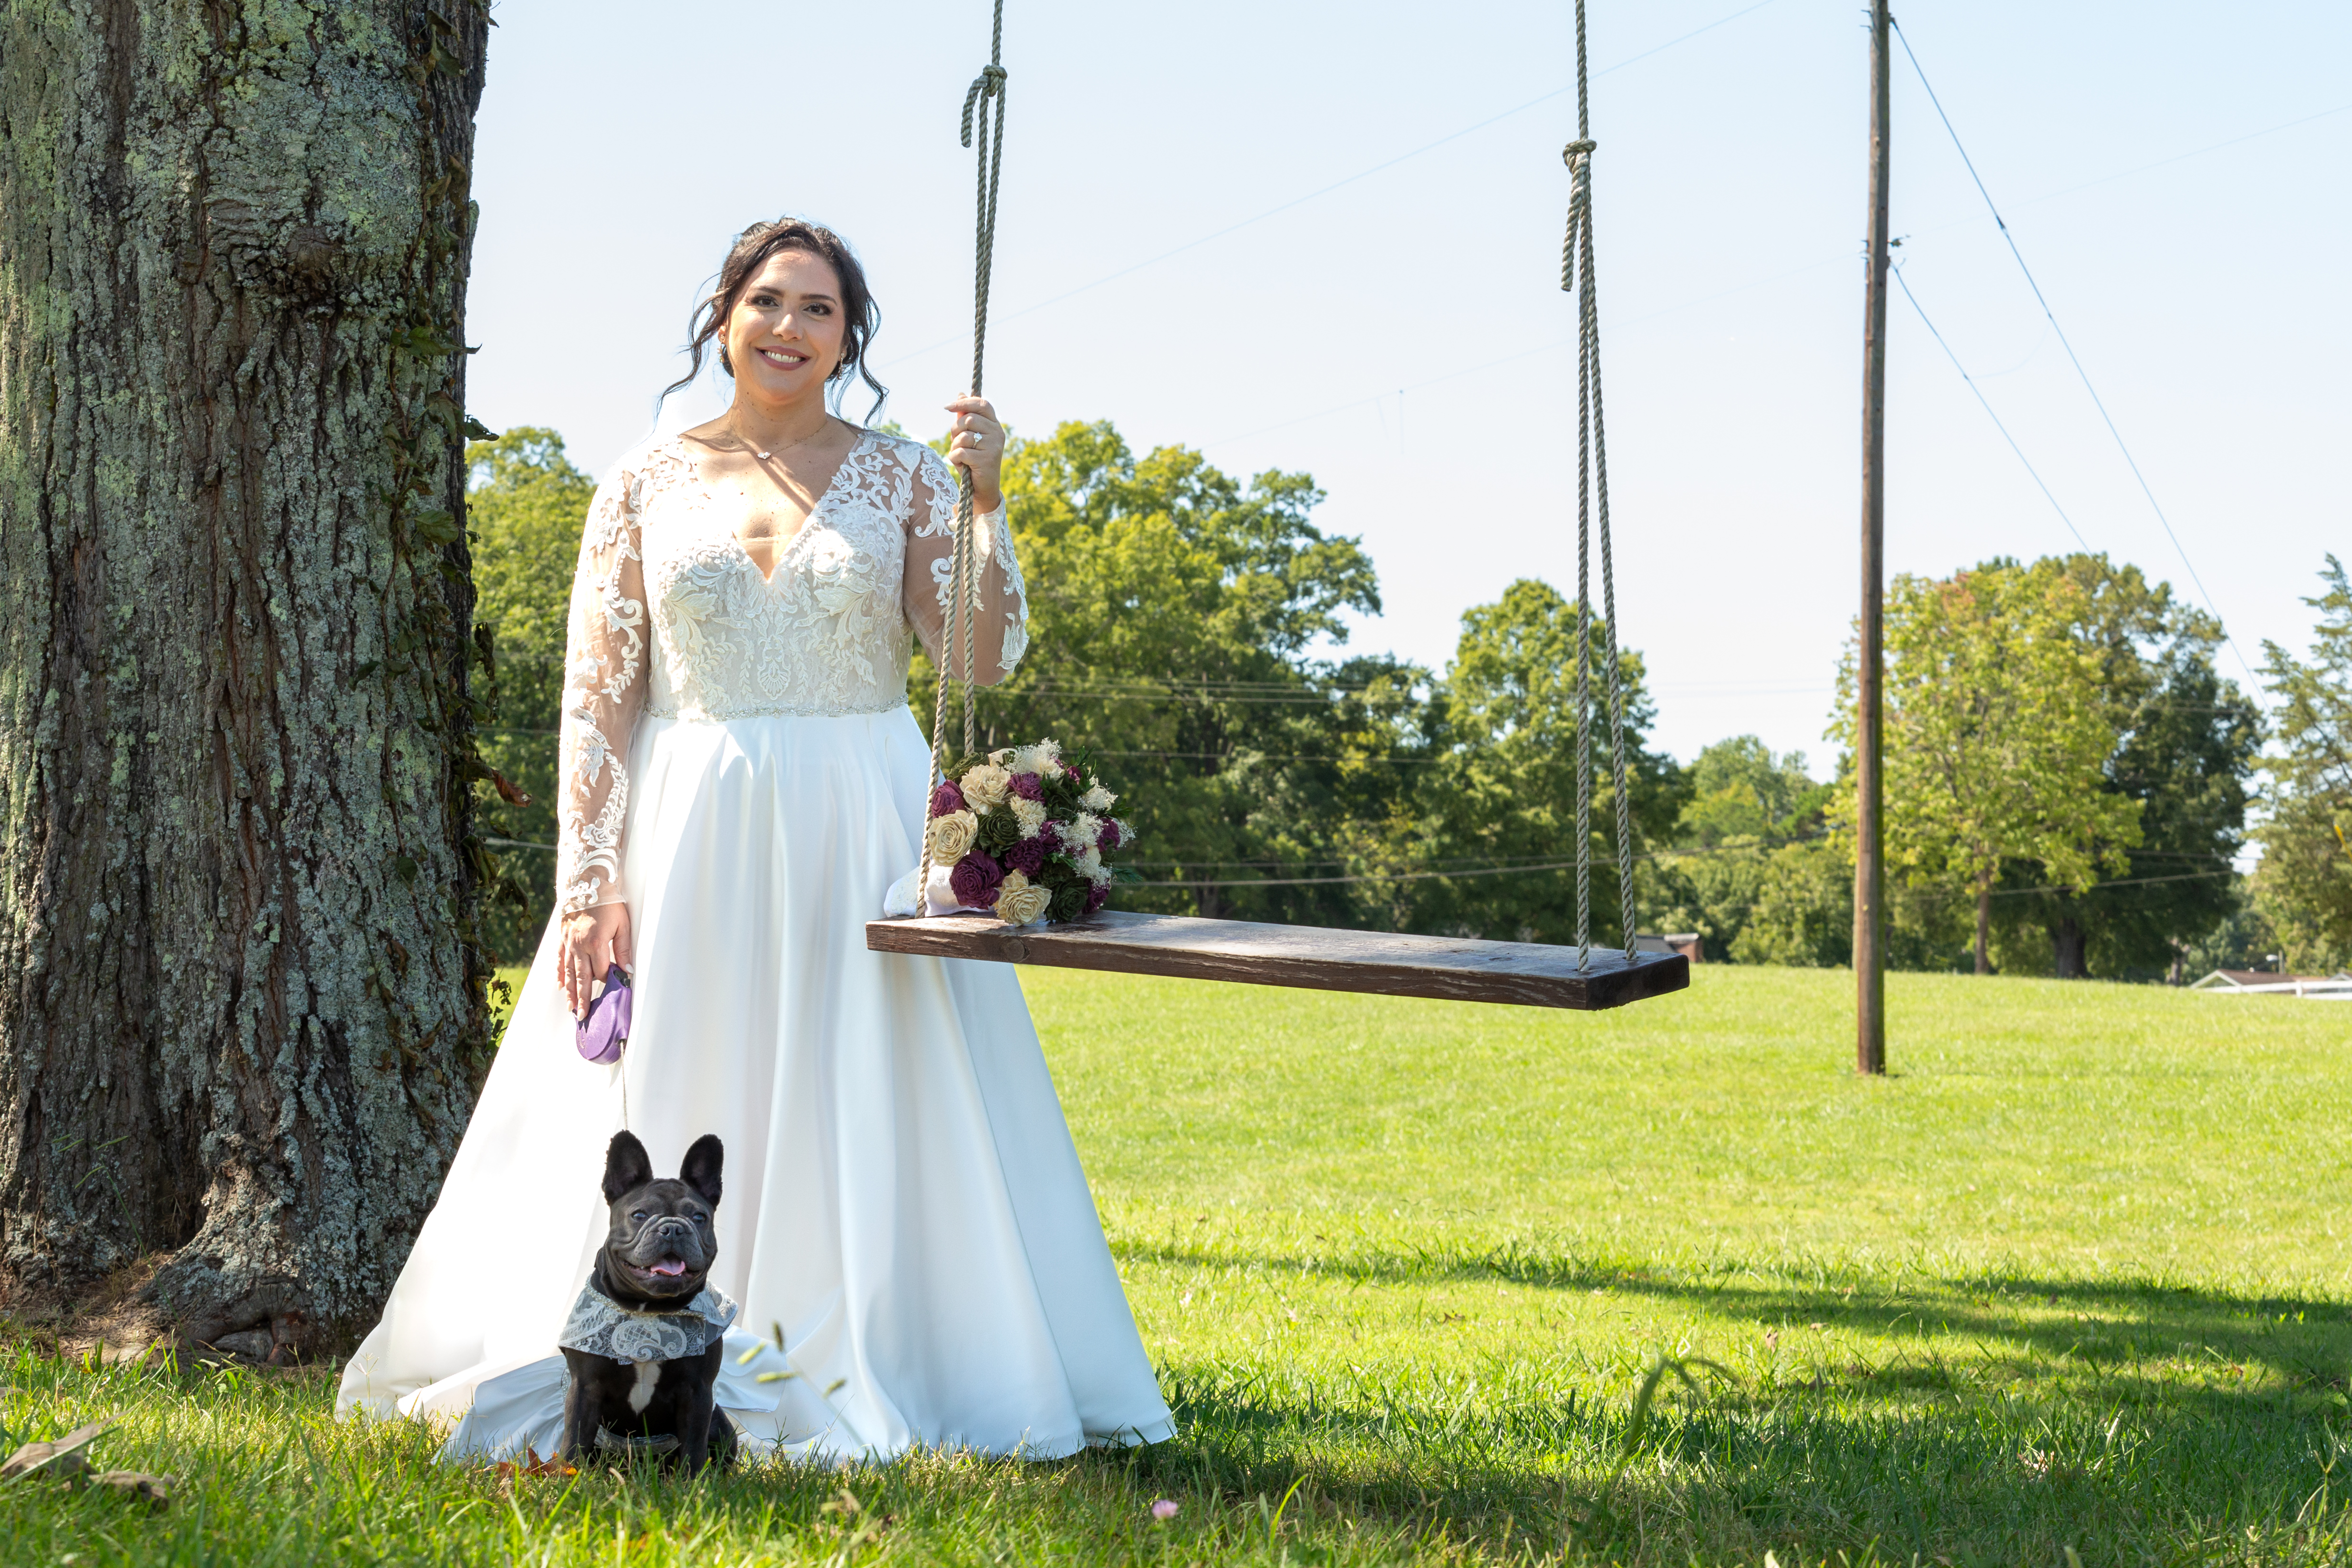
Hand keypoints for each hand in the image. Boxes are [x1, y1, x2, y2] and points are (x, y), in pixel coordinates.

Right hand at [559, 903, 633, 1018]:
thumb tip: (628, 971)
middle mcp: (579, 946)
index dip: (607, 980)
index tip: (612, 987)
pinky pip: (559, 959)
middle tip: (583, 1016)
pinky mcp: (562, 937)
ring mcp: (568, 942)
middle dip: (583, 999)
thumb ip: (624, 949)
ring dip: (570, 992)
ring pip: (568, 972)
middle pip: (581, 978)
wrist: (587, 883)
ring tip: (572, 1007)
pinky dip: (560, 974)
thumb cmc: (609, 903)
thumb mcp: (622, 925)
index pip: (601, 971)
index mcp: (596, 943)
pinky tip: (561, 985)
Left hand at [943, 395, 1003, 513]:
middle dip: (955, 430)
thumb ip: (965, 417)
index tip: (947, 407)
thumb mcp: (968, 437)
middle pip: (968, 419)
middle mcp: (997, 433)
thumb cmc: (973, 461)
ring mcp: (994, 446)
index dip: (964, 402)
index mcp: (994, 425)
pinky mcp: (987, 459)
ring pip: (963, 436)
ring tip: (961, 456)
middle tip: (957, 443)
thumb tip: (961, 393)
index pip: (982, 404)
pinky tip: (962, 465)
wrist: (982, 489)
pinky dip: (955, 459)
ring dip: (955, 447)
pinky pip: (960, 452)